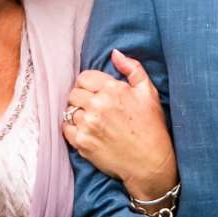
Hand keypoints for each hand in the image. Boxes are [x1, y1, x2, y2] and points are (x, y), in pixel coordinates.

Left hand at [62, 53, 177, 201]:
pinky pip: (66, 128)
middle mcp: (97, 105)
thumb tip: (115, 53)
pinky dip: (72, 129)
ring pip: (69, 110)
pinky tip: (86, 132)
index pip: (84, 77)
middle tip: (93, 108)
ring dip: (77, 114)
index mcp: (112, 89)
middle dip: (82, 98)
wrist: (150, 163)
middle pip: (74, 93)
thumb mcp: (148, 92)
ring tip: (92, 121)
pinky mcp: (82, 143)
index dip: (89, 84)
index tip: (95, 93)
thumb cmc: (152, 127)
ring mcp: (88, 124)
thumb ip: (132, 68)